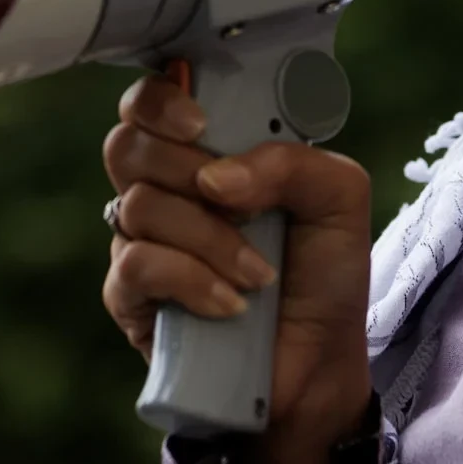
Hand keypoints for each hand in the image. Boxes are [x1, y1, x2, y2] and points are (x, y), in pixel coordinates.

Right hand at [101, 66, 373, 463]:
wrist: (318, 364)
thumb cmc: (323, 274)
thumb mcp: (337, 197)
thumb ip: (292, 161)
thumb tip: (217, 179)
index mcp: (205, 151)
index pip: (149, 100)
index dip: (160, 99)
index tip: (202, 123)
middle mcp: (163, 188)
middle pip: (125, 144)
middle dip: (187, 171)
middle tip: (241, 205)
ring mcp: (139, 241)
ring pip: (138, 206)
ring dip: (210, 238)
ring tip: (257, 275)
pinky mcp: (128, 296)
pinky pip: (136, 264)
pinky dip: (191, 279)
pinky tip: (230, 305)